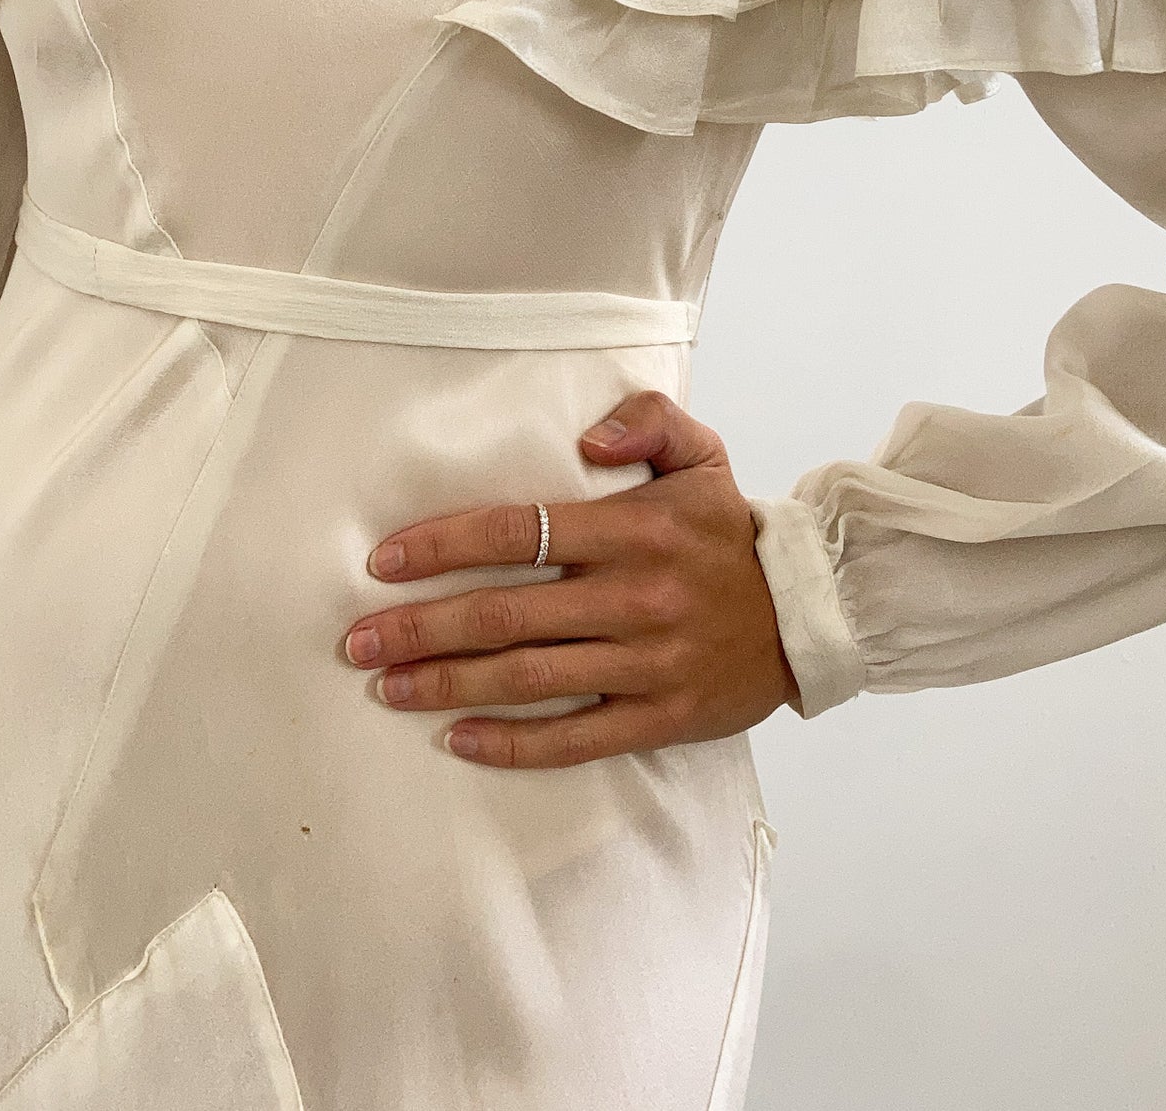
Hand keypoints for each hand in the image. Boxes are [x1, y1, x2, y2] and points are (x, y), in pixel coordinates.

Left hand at [344, 390, 799, 766]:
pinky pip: (575, 737)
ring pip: (526, 677)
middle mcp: (633, 596)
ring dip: (447, 684)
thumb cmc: (731, 531)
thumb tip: (584, 438)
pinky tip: (456, 740)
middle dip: (420, 627)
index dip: (442, 546)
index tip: (383, 562)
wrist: (809, 612)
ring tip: (386, 686)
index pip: (517, 532)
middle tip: (356, 638)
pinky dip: (512, 744)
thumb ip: (645, 419)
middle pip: (504, 613)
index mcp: (633, 529)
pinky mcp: (660, 716)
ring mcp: (646, 662)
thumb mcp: (701, 452)